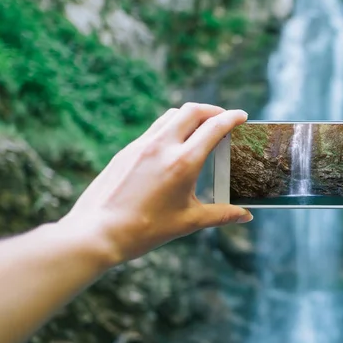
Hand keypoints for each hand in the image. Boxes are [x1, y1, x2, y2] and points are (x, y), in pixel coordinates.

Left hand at [60, 103, 252, 265]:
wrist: (97, 232)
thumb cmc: (145, 230)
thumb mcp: (188, 222)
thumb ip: (221, 215)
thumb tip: (245, 216)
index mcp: (183, 162)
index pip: (214, 127)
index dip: (232, 118)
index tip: (242, 117)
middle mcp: (163, 146)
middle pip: (192, 111)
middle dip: (212, 110)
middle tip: (223, 120)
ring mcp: (141, 145)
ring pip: (171, 116)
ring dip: (190, 116)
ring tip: (199, 129)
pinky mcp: (126, 151)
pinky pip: (154, 130)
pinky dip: (170, 129)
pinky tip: (173, 146)